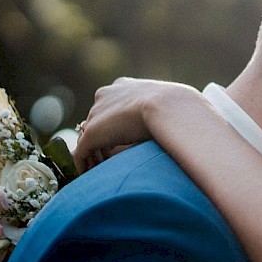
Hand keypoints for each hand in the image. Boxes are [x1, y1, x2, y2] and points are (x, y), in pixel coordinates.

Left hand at [72, 77, 204, 171]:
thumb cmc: (180, 109)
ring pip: (89, 137)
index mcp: (124, 86)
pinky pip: (82, 152)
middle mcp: (106, 96)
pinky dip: (84, 164)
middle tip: (108, 160)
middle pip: (97, 121)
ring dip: (94, 154)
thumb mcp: (170, 107)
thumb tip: (172, 131)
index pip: (111, 106)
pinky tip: (91, 176)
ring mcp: (97, 113)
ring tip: (101, 171)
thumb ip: (160, 117)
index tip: (122, 141)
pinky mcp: (92, 132)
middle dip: (102, 140)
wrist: (170, 107)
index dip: (115, 125)